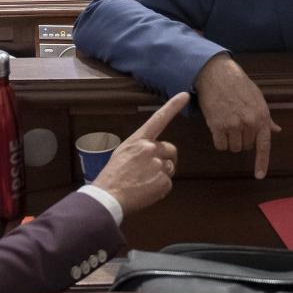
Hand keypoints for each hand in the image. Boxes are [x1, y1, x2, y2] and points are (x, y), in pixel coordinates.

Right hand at [93, 92, 188, 215]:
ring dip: (161, 175)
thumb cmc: (112, 176)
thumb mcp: (122, 153)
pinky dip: (160, 189)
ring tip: (143, 183)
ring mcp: (158, 165)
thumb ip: (140, 148)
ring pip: (169, 167)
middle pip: (170, 149)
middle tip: (154, 170)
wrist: (108, 197)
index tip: (185, 95)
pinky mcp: (163, 181)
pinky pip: (168, 184)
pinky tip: (146, 191)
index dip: (173, 106)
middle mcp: (150, 149)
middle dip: (167, 158)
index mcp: (138, 140)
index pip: (158, 119)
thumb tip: (153, 152)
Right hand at [195, 54, 280, 178]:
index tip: (259, 176)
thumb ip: (266, 118)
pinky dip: (219, 140)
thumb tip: (276, 130)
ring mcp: (233, 124)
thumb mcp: (257, 99)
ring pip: (233, 148)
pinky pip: (220, 145)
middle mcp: (249, 122)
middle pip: (246, 147)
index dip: (262, 163)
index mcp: (262, 116)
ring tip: (227, 122)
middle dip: (242, 139)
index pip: (264, 145)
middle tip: (236, 122)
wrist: (218, 74)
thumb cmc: (239, 85)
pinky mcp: (218, 125)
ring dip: (230, 140)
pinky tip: (218, 126)